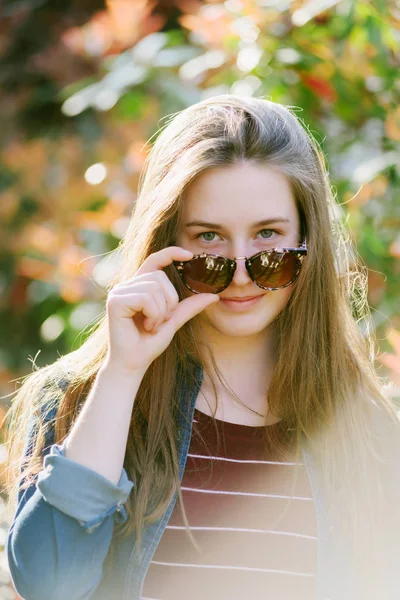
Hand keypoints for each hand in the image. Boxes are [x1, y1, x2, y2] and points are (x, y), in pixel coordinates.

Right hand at [104, 246, 218, 374]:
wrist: (134, 364)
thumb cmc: (149, 344)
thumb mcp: (174, 321)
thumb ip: (189, 307)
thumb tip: (214, 296)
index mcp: (139, 287)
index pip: (155, 261)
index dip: (171, 253)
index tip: (189, 254)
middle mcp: (127, 286)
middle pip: (160, 276)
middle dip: (169, 301)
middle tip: (159, 322)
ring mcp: (119, 292)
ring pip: (154, 288)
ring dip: (160, 311)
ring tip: (151, 326)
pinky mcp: (115, 301)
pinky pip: (146, 298)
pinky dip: (153, 314)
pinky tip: (146, 327)